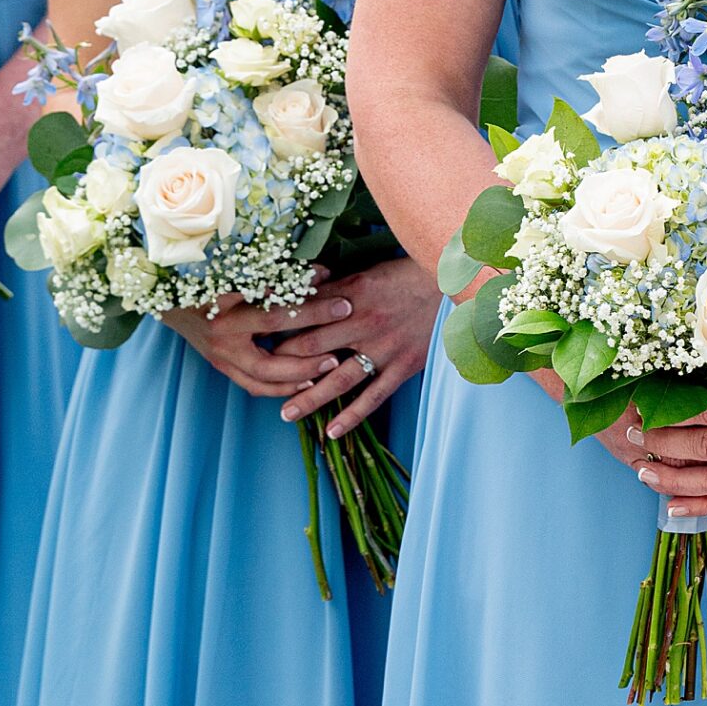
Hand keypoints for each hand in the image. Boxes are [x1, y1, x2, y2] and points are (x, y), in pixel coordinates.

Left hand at [168, 256, 437, 435]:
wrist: (452, 286)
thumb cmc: (404, 275)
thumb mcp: (365, 273)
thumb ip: (332, 288)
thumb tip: (296, 292)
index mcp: (352, 296)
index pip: (306, 316)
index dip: (279, 330)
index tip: (254, 341)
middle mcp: (365, 323)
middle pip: (315, 349)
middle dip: (285, 366)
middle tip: (258, 381)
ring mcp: (385, 348)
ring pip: (340, 379)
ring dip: (311, 398)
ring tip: (286, 414)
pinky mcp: (404, 367)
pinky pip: (374, 396)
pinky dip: (352, 415)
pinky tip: (332, 431)